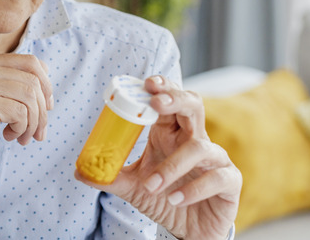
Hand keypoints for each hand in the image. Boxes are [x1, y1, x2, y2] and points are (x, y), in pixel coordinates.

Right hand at [0, 37, 52, 188]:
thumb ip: (14, 84)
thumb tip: (48, 79)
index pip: (31, 62)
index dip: (46, 85)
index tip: (46, 107)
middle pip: (34, 81)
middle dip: (42, 111)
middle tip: (37, 132)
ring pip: (30, 98)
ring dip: (34, 123)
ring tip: (23, 137)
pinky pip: (21, 114)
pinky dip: (22, 129)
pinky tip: (9, 136)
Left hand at [75, 76, 240, 239]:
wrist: (189, 230)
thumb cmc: (164, 198)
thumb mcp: (133, 187)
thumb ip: (110, 177)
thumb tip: (79, 171)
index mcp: (170, 133)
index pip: (168, 101)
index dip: (162, 88)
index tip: (146, 83)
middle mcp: (194, 139)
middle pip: (193, 106)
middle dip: (176, 99)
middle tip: (157, 103)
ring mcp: (215, 158)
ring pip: (201, 147)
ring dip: (174, 165)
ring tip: (152, 186)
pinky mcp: (230, 181)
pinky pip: (218, 176)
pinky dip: (194, 188)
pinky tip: (175, 199)